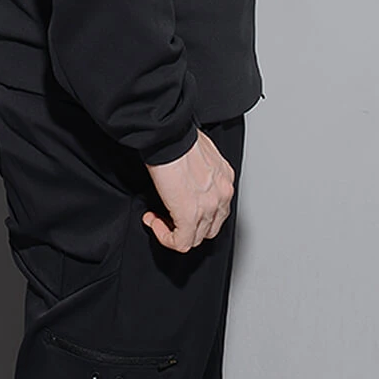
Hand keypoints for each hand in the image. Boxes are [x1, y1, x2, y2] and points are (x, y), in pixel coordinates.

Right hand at [142, 129, 234, 251]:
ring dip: (174, 231)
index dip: (197, 213)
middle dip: (188, 227)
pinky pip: (181, 242)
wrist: (169, 136)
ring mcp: (209, 207)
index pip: (217, 209)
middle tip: (169, 216)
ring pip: (196, 238)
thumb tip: (184, 178)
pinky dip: (165, 237)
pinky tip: (154, 222)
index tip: (178, 204)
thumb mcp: (199, 152)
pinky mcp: (190, 216)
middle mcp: (222, 193)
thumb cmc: (178, 136)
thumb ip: (199, 170)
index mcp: (224, 177)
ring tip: (158, 218)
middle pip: (210, 228)